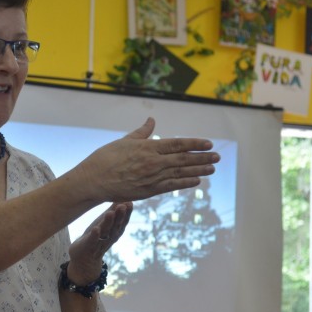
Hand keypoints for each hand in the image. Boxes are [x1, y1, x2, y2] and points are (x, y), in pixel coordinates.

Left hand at [67, 202, 132, 284]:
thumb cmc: (96, 236)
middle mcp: (109, 237)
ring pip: (105, 232)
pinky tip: (95, 229)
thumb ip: (113, 210)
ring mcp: (99, 242)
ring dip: (108, 223)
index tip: (130, 202)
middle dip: (120, 216)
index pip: (122, 221)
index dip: (127, 213)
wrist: (84, 259)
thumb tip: (123, 197)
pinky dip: (95, 236)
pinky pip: (92, 241)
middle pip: (116, 226)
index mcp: (114, 231)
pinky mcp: (88, 246)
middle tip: (124, 205)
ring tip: (110, 213)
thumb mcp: (105, 223)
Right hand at [72, 117, 218, 203]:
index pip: (177, 144)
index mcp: (147, 147)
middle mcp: (153, 162)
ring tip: (212, 168)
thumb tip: (151, 120)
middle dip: (202, 157)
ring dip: (198, 170)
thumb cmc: (105, 158)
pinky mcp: (149, 191)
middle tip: (217, 156)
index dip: (195, 143)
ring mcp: (152, 177)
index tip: (209, 143)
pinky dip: (185, 183)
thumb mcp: (124, 141)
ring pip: (181, 173)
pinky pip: (172, 186)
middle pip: (184, 159)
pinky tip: (196, 181)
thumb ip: (142, 132)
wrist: (93, 180)